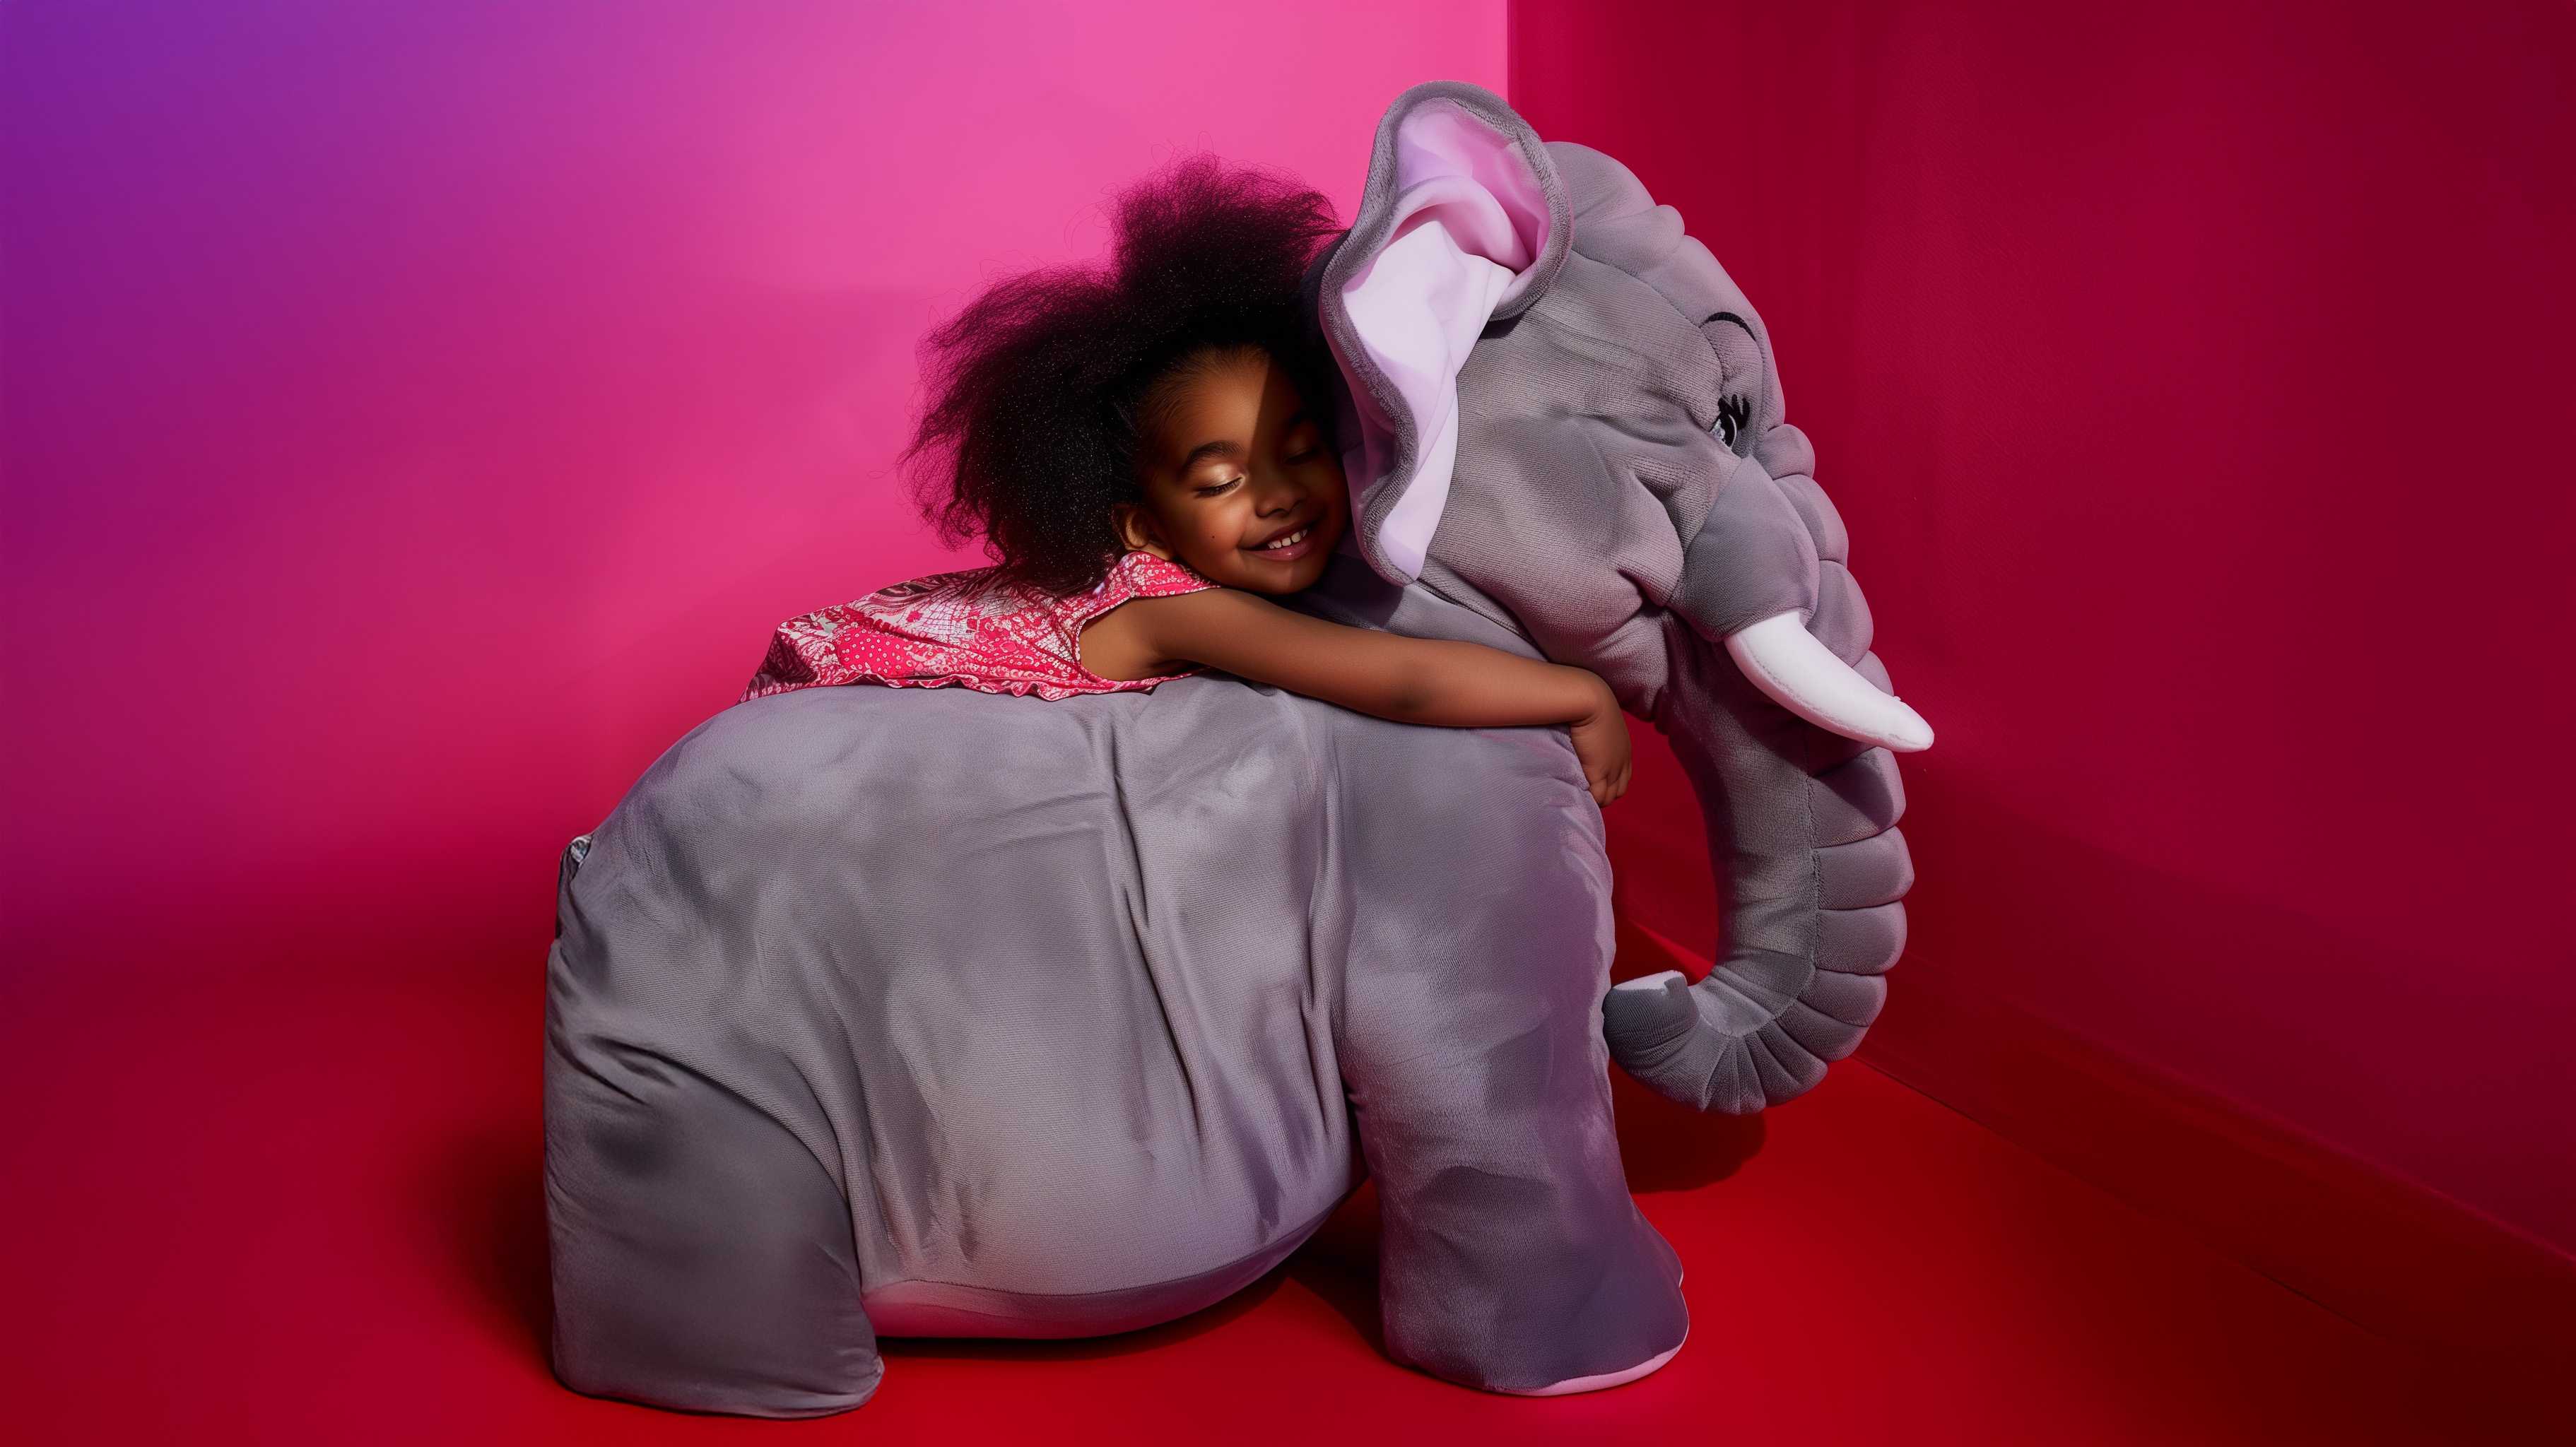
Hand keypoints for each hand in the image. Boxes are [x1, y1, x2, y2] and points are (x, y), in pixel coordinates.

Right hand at [1568, 677, 1631, 805]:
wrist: (1589, 699)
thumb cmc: (1589, 701)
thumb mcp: (1600, 718)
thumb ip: (1596, 729)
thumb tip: (1582, 731)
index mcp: (1624, 749)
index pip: (1624, 777)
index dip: (1610, 783)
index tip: (1594, 784)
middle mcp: (1622, 762)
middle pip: (1619, 791)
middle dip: (1605, 795)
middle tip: (1585, 793)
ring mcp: (1612, 769)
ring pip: (1609, 797)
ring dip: (1596, 799)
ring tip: (1578, 796)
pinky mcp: (1598, 772)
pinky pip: (1597, 796)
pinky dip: (1588, 799)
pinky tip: (1575, 794)